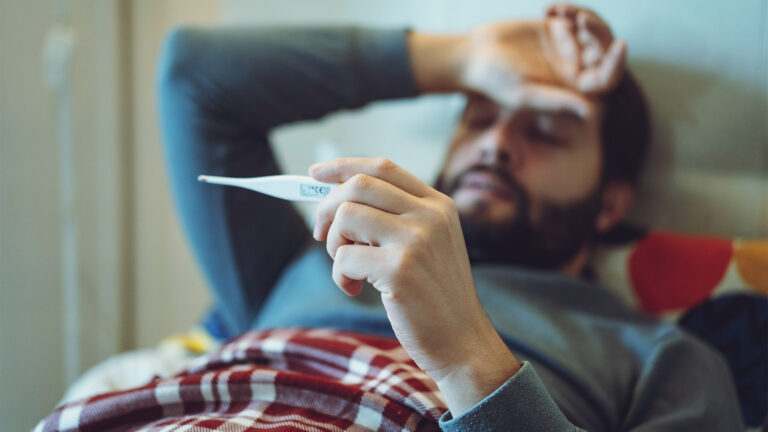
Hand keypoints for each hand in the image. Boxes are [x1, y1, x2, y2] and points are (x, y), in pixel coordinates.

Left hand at [310, 158, 520, 415]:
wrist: (462, 342)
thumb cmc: (435, 296)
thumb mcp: (429, 245)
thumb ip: (394, 219)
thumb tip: (337, 199)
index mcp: (438, 205)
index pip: (383, 167)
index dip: (343, 166)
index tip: (315, 172)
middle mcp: (429, 215)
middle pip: (358, 185)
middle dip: (327, 207)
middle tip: (320, 234)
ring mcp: (416, 240)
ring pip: (346, 216)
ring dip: (334, 245)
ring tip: (348, 269)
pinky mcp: (399, 270)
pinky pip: (344, 257)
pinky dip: (339, 275)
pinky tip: (354, 289)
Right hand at [408, 3, 624, 99]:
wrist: (474, 56)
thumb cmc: (494, 82)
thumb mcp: (524, 94)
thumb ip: (557, 102)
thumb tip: (590, 112)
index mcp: (571, 90)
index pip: (605, 79)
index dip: (616, 64)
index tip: (620, 45)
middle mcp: (573, 70)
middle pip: (604, 50)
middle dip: (599, 32)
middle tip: (579, 19)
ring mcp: (566, 48)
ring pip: (594, 30)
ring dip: (585, 17)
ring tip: (562, 12)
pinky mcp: (556, 28)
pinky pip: (576, 15)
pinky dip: (568, 8)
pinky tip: (547, 10)